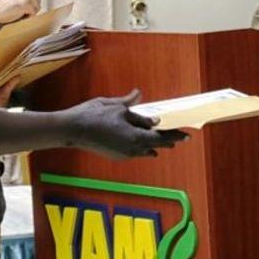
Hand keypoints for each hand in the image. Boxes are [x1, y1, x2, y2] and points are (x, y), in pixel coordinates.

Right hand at [0, 0, 40, 25]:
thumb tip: (29, 5)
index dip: (31, 3)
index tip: (28, 9)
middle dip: (34, 7)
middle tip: (27, 13)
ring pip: (37, 6)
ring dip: (32, 12)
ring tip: (23, 15)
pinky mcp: (26, 4)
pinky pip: (34, 12)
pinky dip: (29, 17)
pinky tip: (21, 17)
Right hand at [65, 89, 187, 158]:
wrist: (72, 130)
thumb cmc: (94, 115)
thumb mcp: (117, 107)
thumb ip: (134, 108)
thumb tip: (144, 103)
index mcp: (136, 137)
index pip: (162, 137)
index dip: (175, 135)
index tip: (186, 135)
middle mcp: (133, 149)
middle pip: (156, 146)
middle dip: (167, 141)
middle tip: (178, 137)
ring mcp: (124, 154)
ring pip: (145, 150)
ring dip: (154, 144)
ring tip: (162, 140)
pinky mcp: (116, 155)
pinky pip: (135, 152)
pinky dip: (141, 146)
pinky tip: (142, 142)